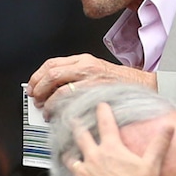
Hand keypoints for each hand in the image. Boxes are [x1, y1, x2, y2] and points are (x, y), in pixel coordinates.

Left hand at [26, 54, 156, 118]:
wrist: (143, 86)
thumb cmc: (119, 82)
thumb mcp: (95, 70)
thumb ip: (74, 74)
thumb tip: (50, 87)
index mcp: (83, 59)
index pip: (51, 63)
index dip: (37, 76)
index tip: (31, 86)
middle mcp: (86, 66)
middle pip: (52, 74)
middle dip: (39, 88)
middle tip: (35, 99)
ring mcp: (91, 80)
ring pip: (59, 89)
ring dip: (47, 102)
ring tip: (45, 110)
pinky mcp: (96, 93)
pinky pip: (72, 101)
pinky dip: (60, 109)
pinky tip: (58, 115)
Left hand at [66, 102, 172, 175]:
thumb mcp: (151, 165)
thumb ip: (158, 145)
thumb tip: (170, 127)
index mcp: (111, 148)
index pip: (106, 124)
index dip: (102, 111)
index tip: (100, 104)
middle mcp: (94, 156)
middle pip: (81, 136)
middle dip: (76, 126)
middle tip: (72, 120)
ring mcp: (82, 172)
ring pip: (70, 159)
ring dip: (69, 156)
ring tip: (67, 155)